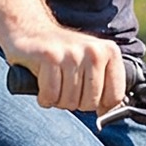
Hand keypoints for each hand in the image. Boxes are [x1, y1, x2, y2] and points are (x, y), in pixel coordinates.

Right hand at [7, 25, 127, 112]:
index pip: (114, 97)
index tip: (86, 95)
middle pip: (90, 103)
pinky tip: (42, 83)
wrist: (30, 31)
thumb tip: (107, 114)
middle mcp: (94, 51)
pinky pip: (50, 95)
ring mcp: (72, 53)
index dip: (99, 105)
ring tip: (53, 82)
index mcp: (109, 52)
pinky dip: (44, 97)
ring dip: (57, 100)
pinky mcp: (50, 57)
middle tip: (64, 86)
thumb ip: (105, 85)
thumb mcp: (91, 63)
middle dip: (74, 102)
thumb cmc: (62, 54)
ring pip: (69, 101)